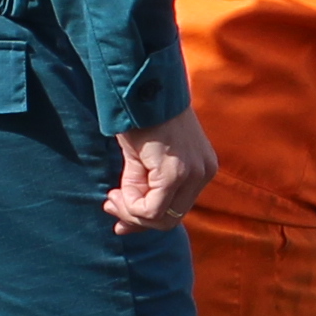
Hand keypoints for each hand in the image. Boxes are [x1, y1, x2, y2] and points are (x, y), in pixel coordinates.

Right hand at [106, 110, 216, 230]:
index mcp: (202, 168)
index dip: (146, 218)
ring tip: (112, 195)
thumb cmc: (139, 118)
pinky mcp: (177, 172)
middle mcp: (205, 172)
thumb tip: (123, 228)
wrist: (140, 88)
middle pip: (172, 220)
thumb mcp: (143, 161)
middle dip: (137, 218)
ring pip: (161, 219)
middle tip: (110, 203)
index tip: (116, 208)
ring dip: (131, 212)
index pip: (178, 211)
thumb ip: (142, 191)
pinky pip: (151, 209)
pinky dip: (130, 205)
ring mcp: (194, 173)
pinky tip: (117, 191)